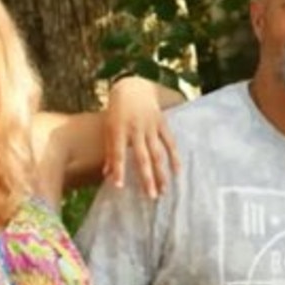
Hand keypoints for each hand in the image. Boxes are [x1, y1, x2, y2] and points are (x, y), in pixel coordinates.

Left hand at [104, 77, 181, 196]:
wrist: (134, 87)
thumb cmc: (117, 111)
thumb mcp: (109, 128)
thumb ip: (110, 151)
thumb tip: (107, 174)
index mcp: (118, 130)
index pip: (117, 153)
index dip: (118, 170)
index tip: (119, 187)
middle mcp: (135, 129)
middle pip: (142, 158)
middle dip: (146, 178)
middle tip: (151, 196)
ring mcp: (150, 126)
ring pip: (157, 153)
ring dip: (161, 173)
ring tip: (164, 190)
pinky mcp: (162, 123)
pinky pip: (169, 142)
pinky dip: (174, 157)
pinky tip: (178, 171)